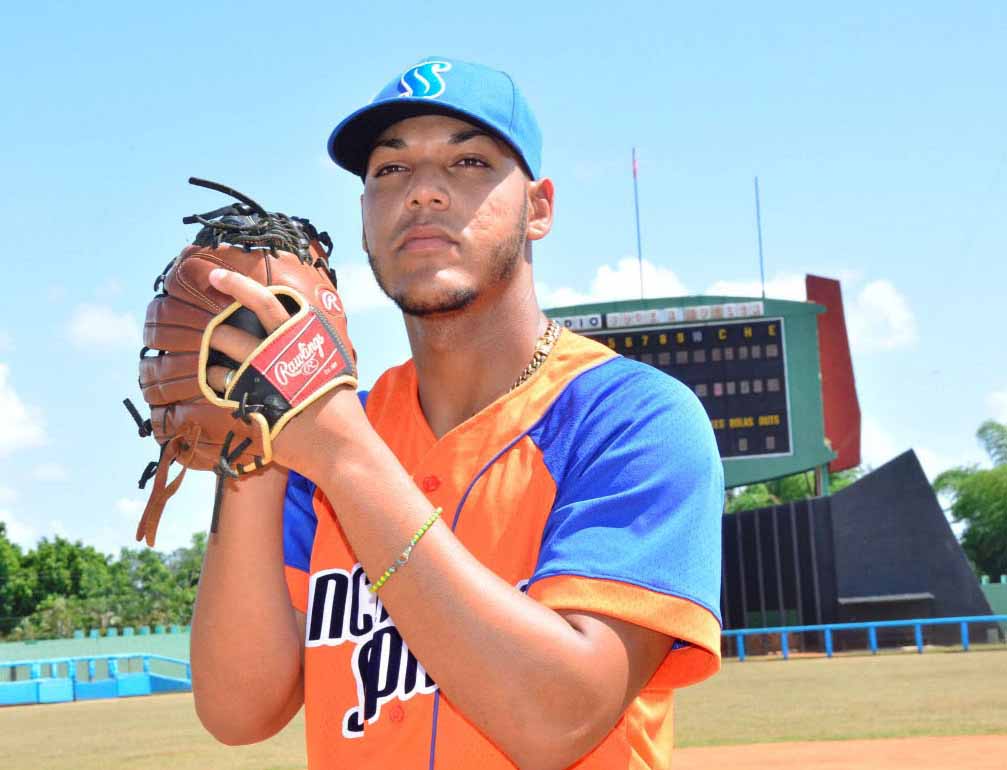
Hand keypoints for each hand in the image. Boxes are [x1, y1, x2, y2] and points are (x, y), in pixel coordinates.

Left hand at [206, 268, 362, 473]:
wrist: (340, 445)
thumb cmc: (340, 405)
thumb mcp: (334, 362)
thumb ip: (312, 342)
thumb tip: (299, 322)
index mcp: (302, 337)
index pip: (266, 301)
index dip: (238, 285)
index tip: (216, 274)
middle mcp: (278, 355)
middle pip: (230, 333)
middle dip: (214, 332)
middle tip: (211, 334)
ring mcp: (262, 382)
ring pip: (219, 364)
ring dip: (215, 365)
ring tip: (223, 371)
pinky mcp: (251, 407)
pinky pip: (223, 391)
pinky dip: (221, 388)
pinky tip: (229, 392)